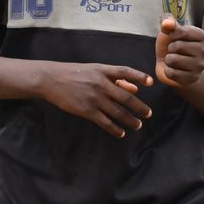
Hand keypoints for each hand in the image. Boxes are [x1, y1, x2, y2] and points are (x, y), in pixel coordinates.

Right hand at [37, 62, 152, 137]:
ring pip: (117, 112)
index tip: (151, 82)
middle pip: (126, 97)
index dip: (139, 76)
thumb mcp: (95, 70)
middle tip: (148, 113)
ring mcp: (94, 98)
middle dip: (139, 107)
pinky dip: (115, 129)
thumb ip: (115, 78)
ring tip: (138, 124)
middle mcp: (100, 84)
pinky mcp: (86, 110)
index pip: (125, 71)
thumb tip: (135, 87)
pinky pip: (105, 122)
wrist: (52, 80)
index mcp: (103, 70)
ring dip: (130, 120)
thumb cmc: (75, 73)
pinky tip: (121, 133)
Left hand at [155, 17, 203, 87]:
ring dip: (168, 60)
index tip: (173, 37)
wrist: (171, 64)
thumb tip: (167, 23)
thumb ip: (167, 22)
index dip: (171, 34)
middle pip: (178, 46)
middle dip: (170, 48)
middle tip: (174, 51)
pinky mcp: (192, 79)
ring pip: (173, 60)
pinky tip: (174, 70)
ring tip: (174, 60)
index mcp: (203, 36)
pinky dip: (168, 71)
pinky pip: (171, 73)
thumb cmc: (171, 44)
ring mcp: (200, 67)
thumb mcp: (168, 30)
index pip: (181, 31)